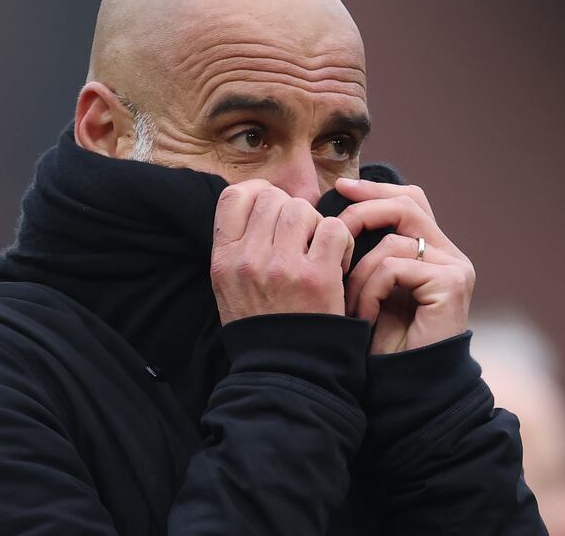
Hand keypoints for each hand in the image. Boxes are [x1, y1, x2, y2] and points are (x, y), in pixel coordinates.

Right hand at [211, 180, 354, 324]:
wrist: (284, 371)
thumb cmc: (260, 325)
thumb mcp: (228, 285)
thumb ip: (237, 244)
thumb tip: (259, 201)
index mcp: (223, 258)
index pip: (234, 195)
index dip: (257, 192)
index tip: (271, 208)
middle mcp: (248, 258)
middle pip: (273, 197)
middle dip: (290, 211)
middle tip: (300, 238)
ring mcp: (282, 266)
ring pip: (303, 209)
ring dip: (315, 224)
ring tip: (317, 250)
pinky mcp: (317, 277)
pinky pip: (334, 228)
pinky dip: (341, 240)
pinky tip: (336, 261)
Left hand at [334, 178, 474, 353]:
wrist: (402, 387)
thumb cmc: (380, 341)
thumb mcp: (368, 287)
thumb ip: (365, 252)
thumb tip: (334, 213)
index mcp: (432, 251)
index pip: (408, 201)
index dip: (375, 191)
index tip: (341, 188)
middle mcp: (449, 254)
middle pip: (407, 205)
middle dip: (365, 210)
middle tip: (334, 225)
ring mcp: (455, 268)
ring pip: (392, 241)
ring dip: (359, 273)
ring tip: (349, 305)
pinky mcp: (452, 284)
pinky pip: (395, 267)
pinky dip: (370, 290)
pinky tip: (364, 317)